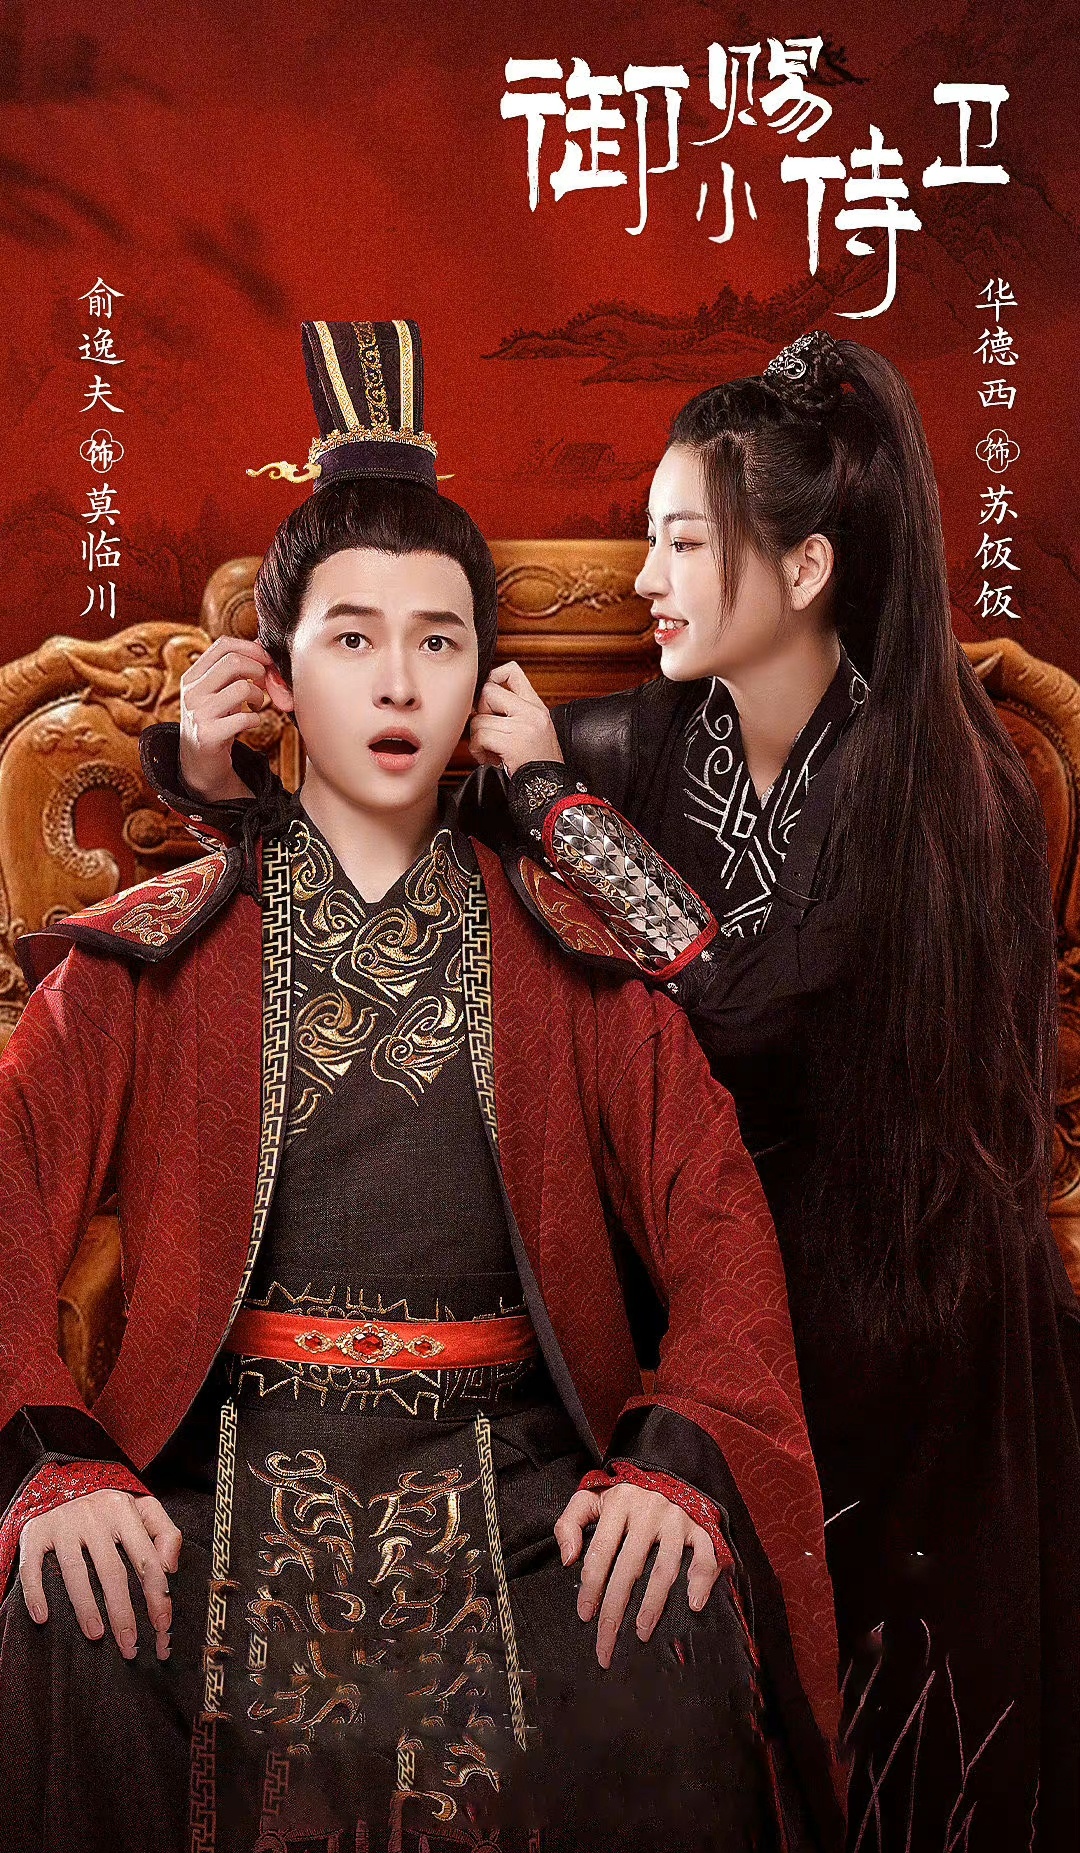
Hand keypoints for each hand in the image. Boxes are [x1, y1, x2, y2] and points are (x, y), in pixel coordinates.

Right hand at [19, 1490, 181, 1661]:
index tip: (161, 1624)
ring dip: (86, 1608)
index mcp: (124, 1510)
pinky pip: (33, 1567)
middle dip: (123, 1612)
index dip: (156, 1594)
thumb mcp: (144, 1508)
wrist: (63, 1482)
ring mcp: (63, 1524)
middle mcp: (94, 1515)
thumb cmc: (110, 1507)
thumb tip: (171, 1567)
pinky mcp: (35, 1533)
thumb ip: (166, 1534)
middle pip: (112, 1571)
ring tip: (96, 1635)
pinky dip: (36, 1593)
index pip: (146, 1558)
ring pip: (75, 1572)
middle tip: (129, 1645)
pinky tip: (43, 1617)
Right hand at [179, 634, 274, 801]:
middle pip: (233, 661)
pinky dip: (256, 720)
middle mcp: (192, 691)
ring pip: (241, 688)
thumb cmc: (215, 720)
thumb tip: (262, 644)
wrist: (199, 762)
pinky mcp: (208, 735)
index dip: (251, 648)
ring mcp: (198, 713)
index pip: (223, 645)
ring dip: (259, 696)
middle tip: (263, 684)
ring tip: (256, 705)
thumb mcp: (219, 690)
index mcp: (192, 676)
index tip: (265, 661)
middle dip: (258, 670)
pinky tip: (252, 722)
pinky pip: (244, 719)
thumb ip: (235, 669)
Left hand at [469, 661, 563, 776]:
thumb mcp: (534, 729)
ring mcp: (523, 726)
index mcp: (536, 706)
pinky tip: (489, 759)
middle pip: (488, 691)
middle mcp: (532, 712)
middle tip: (489, 730)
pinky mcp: (512, 743)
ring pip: (479, 719)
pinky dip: (478, 751)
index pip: (512, 671)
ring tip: (490, 750)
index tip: (488, 698)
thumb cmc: (538, 762)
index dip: (493, 678)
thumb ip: (515, 712)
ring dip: (478, 738)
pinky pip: (480, 737)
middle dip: (480, 712)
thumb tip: (482, 699)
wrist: (551, 787)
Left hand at [554, 1482, 719, 1669]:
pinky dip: (701, 1578)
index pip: (600, 1552)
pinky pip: (705, 1554)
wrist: (668, 1468)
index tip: (584, 1615)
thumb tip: (568, 1559)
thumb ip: (569, 1523)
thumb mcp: (590, 1497)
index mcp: (618, 1504)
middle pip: (629, 1567)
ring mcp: (676, 1519)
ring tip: (641, 1631)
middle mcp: (648, 1511)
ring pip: (664, 1567)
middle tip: (606, 1643)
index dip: (591, 1586)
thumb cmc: (623, 1494)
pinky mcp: (700, 1526)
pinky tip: (694, 1604)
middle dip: (615, 1609)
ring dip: (653, 1602)